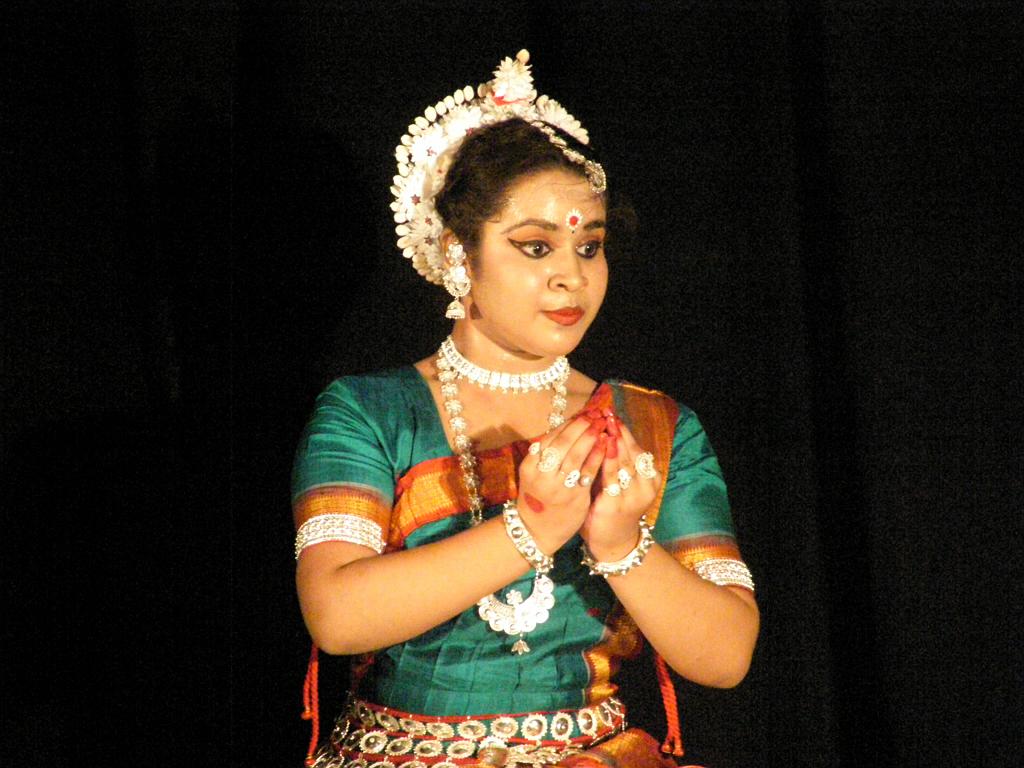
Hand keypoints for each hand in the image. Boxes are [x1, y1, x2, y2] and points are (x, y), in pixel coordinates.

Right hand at [517, 414, 607, 554]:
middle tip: (595, 415)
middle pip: (563, 443)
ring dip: (590, 437)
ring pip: (575, 455)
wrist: (536, 530)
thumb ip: (548, 454)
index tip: (584, 412)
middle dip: (581, 426)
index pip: (551, 437)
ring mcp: (557, 486)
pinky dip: (597, 456)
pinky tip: (606, 445)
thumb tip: (568, 426)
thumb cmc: (538, 497)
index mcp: (530, 464)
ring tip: (602, 425)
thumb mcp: (535, 473)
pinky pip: (587, 472)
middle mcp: (541, 474)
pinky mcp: (574, 496)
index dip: (569, 423)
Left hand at [580, 411, 659, 561]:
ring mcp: (633, 496)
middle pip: (632, 453)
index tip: (612, 414)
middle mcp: (646, 487)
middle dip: (618, 432)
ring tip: (603, 425)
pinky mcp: (617, 505)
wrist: (612, 541)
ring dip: (613, 442)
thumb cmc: (613, 506)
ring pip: (624, 463)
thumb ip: (615, 461)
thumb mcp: (619, 482)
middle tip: (605, 414)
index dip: (625, 432)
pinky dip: (606, 461)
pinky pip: (611, 478)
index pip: (638, 449)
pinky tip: (599, 448)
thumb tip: (603, 430)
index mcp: (651, 479)